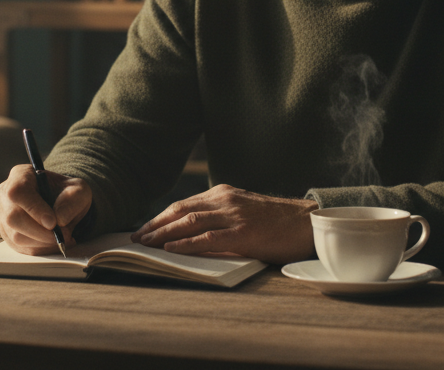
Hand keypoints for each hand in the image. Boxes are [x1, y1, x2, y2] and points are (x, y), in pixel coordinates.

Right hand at [0, 163, 92, 254]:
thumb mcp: (78, 190)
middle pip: (13, 217)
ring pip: (16, 236)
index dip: (34, 209)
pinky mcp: (6, 233)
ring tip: (61, 238)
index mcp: (20, 175)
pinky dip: (40, 249)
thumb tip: (59, 219)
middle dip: (40, 232)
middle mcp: (5, 194)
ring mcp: (3, 214)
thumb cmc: (67, 193)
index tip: (53, 223)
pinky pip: (19, 247)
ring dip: (42, 242)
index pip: (17, 192)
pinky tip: (53, 243)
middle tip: (63, 235)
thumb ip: (72, 200)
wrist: (62, 204)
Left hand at [132, 184, 316, 264]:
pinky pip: (208, 238)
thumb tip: (193, 233)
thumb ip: (221, 215)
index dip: (161, 217)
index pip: (183, 204)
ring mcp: (234, 215)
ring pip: (189, 222)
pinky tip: (171, 250)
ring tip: (145, 244)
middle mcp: (225, 200)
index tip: (144, 228)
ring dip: (163, 234)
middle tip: (136, 238)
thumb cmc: (277, 221)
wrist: (308, 222)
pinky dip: (186, 244)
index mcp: (224, 193)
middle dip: (155, 225)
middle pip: (180, 210)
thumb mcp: (244, 210)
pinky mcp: (243, 233)